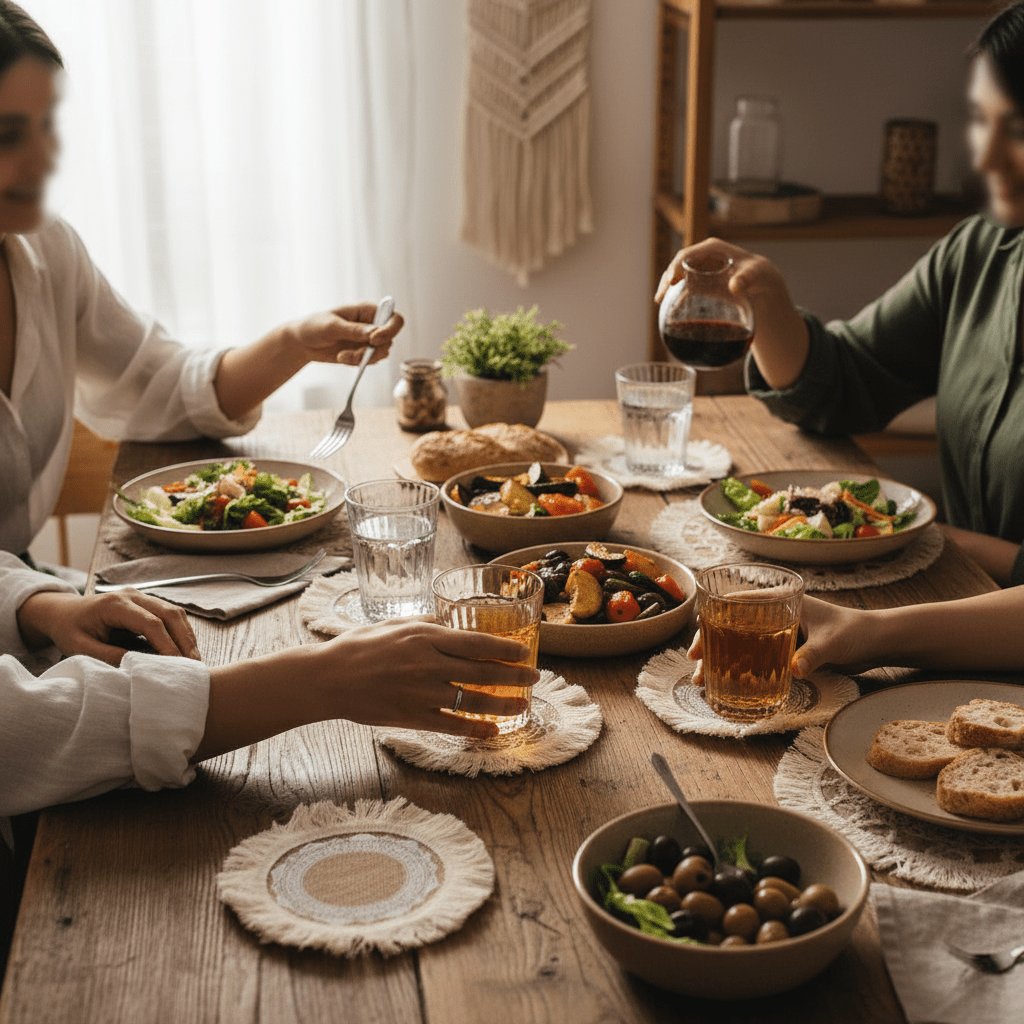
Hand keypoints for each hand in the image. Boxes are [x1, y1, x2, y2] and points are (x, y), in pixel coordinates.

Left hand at [16, 590, 199, 665]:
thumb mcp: (81, 648)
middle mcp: (133, 595)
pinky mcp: (147, 602)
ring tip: (194, 659)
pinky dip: (181, 632)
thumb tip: (140, 667)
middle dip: (185, 640)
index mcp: (115, 604)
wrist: (63, 612)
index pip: (151, 623)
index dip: (167, 645)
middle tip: (195, 665)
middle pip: (170, 614)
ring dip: (187, 636)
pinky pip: (171, 614)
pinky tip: (185, 649)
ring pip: (175, 612)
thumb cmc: (70, 630)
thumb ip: (108, 656)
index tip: (177, 666)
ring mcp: (142, 596)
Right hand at [195, 616, 543, 760]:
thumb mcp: (394, 625)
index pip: (476, 642)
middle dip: (514, 676)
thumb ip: (425, 624)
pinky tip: (493, 731)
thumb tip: (450, 619)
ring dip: (503, 703)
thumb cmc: (358, 647)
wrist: (327, 678)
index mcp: (425, 637)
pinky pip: (452, 725)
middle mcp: (428, 664)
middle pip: (482, 671)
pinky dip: (476, 728)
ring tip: (524, 705)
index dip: (505, 648)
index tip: (524, 651)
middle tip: (535, 678)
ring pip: (473, 699)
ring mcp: (421, 693)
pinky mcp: (412, 717)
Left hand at [282, 301, 404, 366]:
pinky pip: (370, 361)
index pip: (394, 318)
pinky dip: (358, 363)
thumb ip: (353, 330)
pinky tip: (342, 357)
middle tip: (356, 356)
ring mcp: (369, 340)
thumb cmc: (314, 326)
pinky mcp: (363, 353)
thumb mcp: (332, 326)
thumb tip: (373, 334)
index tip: (374, 339)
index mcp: (368, 310)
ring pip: (381, 353)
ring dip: (363, 358)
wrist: (303, 343)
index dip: (390, 330)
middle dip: (373, 351)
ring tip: (343, 357)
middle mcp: (372, 324)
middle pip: (390, 340)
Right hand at [655, 238, 786, 305]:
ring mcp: (700, 269)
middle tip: (661, 297)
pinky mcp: (700, 282)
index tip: (671, 282)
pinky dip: (675, 296)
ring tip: (660, 302)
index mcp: (712, 248)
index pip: (687, 254)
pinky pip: (683, 287)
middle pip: (677, 265)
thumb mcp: (757, 274)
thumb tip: (735, 287)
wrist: (761, 284)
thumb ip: (747, 278)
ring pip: (678, 276)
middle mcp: (703, 257)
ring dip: (667, 288)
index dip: (676, 267)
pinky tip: (669, 309)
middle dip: (667, 279)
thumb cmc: (760, 274)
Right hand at [685, 597, 877, 686]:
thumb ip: (813, 655)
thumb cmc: (855, 631)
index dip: (711, 622)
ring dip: (720, 659)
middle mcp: (773, 614)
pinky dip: (739, 669)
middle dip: (709, 645)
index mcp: (780, 600)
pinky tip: (728, 684)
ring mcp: (778, 632)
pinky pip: (755, 658)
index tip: (698, 644)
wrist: (876, 642)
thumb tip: (794, 670)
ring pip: (739, 643)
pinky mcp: (785, 649)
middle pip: (730, 626)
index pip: (735, 605)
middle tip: (695, 667)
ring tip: (704, 681)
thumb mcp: (832, 643)